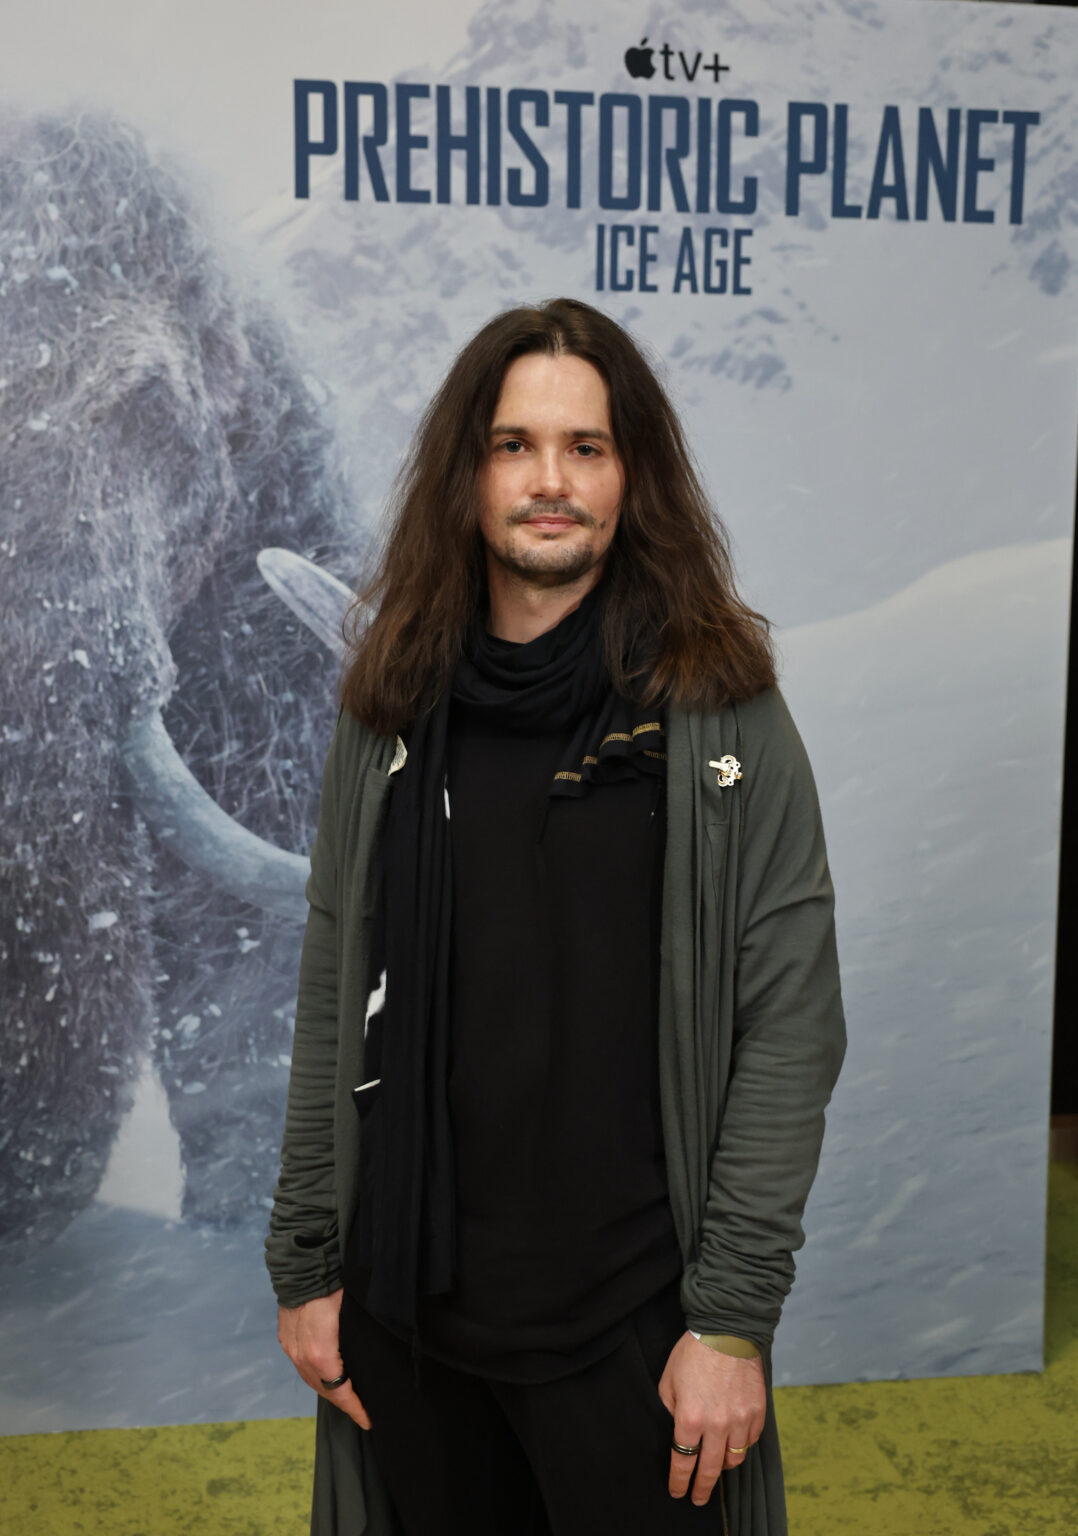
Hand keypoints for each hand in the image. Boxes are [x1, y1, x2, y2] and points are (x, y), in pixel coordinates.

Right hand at [277, 1289, 371, 1430]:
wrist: (305, 1265)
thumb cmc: (335, 1287)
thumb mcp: (354, 1314)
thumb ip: (361, 1340)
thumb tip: (378, 1354)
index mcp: (321, 1354)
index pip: (340, 1391)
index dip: (355, 1408)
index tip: (369, 1420)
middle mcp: (301, 1356)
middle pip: (324, 1389)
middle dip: (343, 1402)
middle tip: (361, 1410)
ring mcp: (291, 1348)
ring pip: (310, 1379)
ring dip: (328, 1389)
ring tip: (346, 1396)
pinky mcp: (285, 1338)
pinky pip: (301, 1365)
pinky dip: (315, 1374)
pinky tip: (327, 1374)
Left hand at [658, 1332, 765, 1506]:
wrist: (728, 1330)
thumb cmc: (694, 1351)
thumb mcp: (669, 1380)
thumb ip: (671, 1409)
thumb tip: (679, 1429)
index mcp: (690, 1417)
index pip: (683, 1461)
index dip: (679, 1481)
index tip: (678, 1491)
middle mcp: (717, 1424)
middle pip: (709, 1469)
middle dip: (702, 1489)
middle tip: (698, 1499)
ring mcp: (740, 1420)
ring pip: (733, 1459)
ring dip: (721, 1466)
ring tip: (715, 1465)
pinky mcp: (757, 1412)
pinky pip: (749, 1442)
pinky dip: (740, 1446)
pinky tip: (733, 1442)